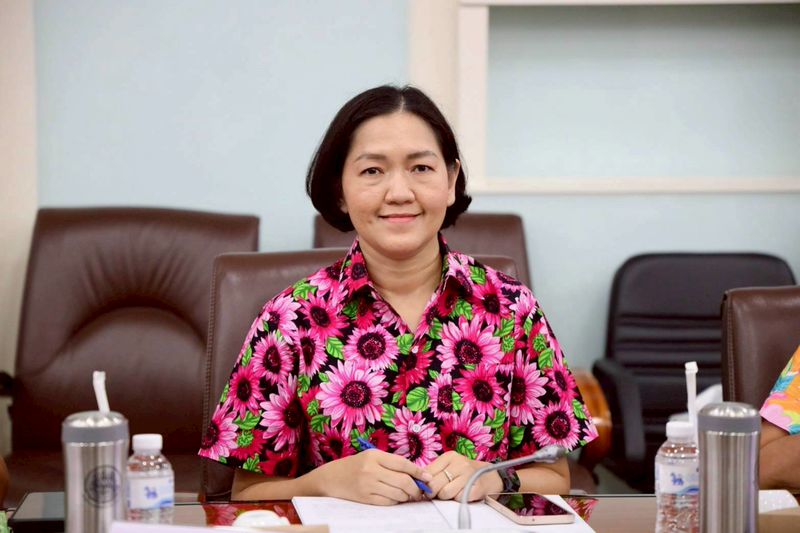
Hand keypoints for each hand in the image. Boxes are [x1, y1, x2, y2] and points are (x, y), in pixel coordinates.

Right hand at [311, 449, 433, 505]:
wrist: (331, 478)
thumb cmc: (355, 465)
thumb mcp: (371, 457)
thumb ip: (391, 463)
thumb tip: (416, 473)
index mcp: (375, 456)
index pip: (403, 464)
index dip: (418, 471)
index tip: (428, 478)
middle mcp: (371, 470)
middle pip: (403, 481)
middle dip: (416, 488)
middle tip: (420, 491)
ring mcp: (368, 485)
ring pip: (398, 494)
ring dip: (407, 496)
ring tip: (409, 494)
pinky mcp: (365, 498)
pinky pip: (388, 502)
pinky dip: (396, 501)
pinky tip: (396, 498)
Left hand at [424, 451, 502, 501]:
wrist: (489, 476)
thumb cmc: (464, 472)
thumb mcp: (449, 466)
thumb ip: (433, 471)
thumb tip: (417, 481)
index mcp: (450, 456)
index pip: (428, 472)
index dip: (424, 483)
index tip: (426, 488)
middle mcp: (460, 463)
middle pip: (435, 484)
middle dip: (433, 492)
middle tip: (437, 493)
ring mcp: (469, 475)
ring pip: (445, 493)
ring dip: (446, 497)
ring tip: (452, 492)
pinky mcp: (476, 488)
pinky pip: (458, 499)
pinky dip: (457, 499)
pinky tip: (462, 493)